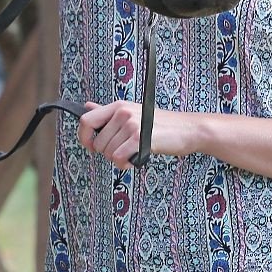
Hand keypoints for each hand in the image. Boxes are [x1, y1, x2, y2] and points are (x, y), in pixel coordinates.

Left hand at [76, 101, 196, 167]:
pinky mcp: (140, 138)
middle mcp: (122, 112)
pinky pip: (119, 158)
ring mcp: (131, 124)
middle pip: (97, 143)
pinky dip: (125, 165)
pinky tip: (135, 160)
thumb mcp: (132, 112)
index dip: (84, 137)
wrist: (188, 129)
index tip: (92, 146)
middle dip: (108, 153)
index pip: (86, 120)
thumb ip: (108, 112)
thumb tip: (87, 106)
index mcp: (118, 105)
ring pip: (108, 153)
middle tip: (124, 151)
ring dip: (119, 160)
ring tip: (133, 153)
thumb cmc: (160, 124)